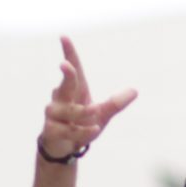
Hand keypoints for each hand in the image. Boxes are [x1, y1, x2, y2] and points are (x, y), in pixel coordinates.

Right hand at [41, 36, 135, 158]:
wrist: (65, 149)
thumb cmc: (82, 124)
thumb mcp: (102, 114)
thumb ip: (115, 103)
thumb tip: (135, 91)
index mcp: (75, 90)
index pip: (73, 69)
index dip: (69, 53)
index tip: (64, 37)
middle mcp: (61, 99)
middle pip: (65, 84)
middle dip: (66, 75)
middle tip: (64, 64)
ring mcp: (53, 114)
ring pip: (69, 110)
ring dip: (82, 111)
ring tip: (95, 111)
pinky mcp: (51, 130)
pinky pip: (70, 130)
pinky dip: (84, 131)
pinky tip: (94, 129)